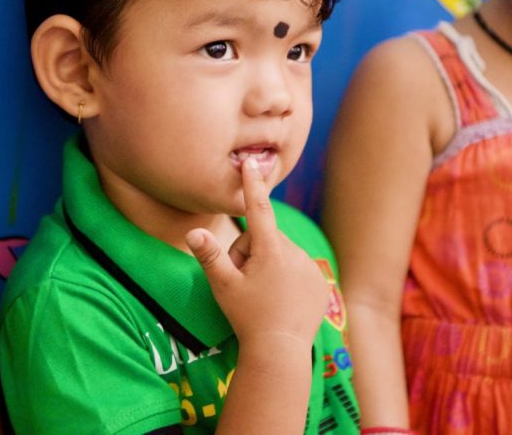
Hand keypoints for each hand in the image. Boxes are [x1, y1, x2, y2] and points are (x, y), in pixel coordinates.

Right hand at [186, 158, 329, 351]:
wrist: (281, 350)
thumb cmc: (247, 318)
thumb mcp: (223, 287)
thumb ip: (210, 256)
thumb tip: (192, 232)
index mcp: (270, 250)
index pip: (258, 208)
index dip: (252, 184)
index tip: (250, 162)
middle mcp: (293, 252)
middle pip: (265, 238)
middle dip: (251, 251)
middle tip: (244, 281)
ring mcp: (309, 266)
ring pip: (281, 253)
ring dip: (269, 265)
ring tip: (264, 295)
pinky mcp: (320, 281)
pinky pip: (298, 268)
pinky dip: (287, 278)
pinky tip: (282, 300)